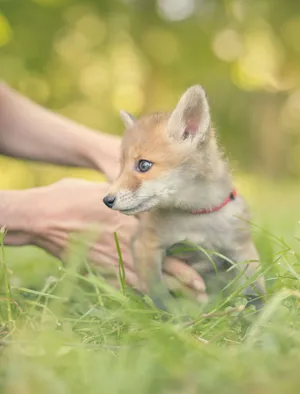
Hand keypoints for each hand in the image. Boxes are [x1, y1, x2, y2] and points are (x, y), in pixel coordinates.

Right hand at [27, 178, 206, 299]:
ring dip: (166, 293)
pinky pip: (123, 285)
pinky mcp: (99, 268)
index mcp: (132, 222)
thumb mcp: (107, 193)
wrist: (44, 216)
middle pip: (162, 269)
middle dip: (183, 283)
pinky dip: (140, 293)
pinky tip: (151, 300)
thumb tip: (143, 206)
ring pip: (145, 281)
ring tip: (184, 304)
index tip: (203, 276)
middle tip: (203, 295)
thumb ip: (128, 203)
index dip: (185, 265)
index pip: (167, 247)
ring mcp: (113, 258)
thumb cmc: (73, 197)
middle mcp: (128, 243)